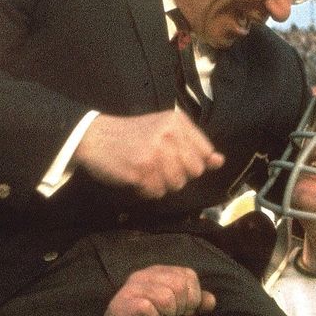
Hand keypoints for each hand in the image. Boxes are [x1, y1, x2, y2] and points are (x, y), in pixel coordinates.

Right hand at [73, 110, 223, 198]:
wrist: (95, 137)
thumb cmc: (131, 135)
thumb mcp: (165, 131)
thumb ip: (193, 146)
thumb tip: (220, 161)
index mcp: (178, 122)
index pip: (205, 153)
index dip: (191, 162)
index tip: (173, 158)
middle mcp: (170, 134)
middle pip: (194, 172)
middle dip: (178, 175)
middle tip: (157, 165)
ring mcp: (156, 153)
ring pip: (177, 184)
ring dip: (161, 184)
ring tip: (145, 171)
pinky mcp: (142, 170)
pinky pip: (157, 193)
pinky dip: (146, 191)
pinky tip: (135, 177)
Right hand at [92, 266, 215, 315]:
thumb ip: (196, 306)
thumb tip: (211, 300)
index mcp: (159, 273)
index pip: (188, 275)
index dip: (191, 299)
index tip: (181, 313)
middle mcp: (143, 275)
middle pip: (178, 285)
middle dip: (179, 308)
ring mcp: (129, 288)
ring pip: (164, 297)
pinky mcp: (118, 305)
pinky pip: (145, 308)